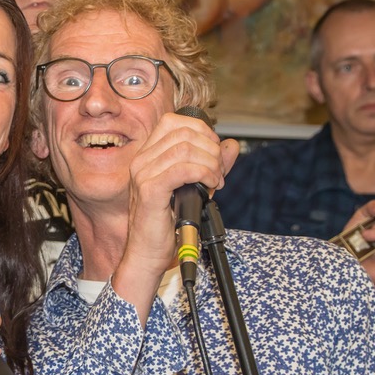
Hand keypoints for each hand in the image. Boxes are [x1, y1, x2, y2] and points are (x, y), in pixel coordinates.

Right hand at [111, 112, 235, 322]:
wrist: (147, 254)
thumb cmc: (166, 224)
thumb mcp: (195, 188)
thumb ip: (212, 164)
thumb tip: (232, 145)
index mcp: (148, 155)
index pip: (174, 121)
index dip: (201, 130)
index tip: (214, 150)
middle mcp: (142, 160)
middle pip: (183, 131)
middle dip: (210, 147)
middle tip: (218, 170)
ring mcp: (143, 174)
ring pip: (185, 148)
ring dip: (210, 162)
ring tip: (216, 181)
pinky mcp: (150, 190)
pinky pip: (183, 169)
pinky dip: (204, 173)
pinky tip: (211, 185)